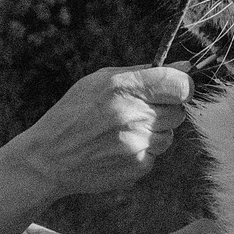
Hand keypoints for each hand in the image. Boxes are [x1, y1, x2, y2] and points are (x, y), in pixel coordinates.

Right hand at [0, 65, 191, 200]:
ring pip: (169, 136)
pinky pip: (155, 155)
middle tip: (138, 113)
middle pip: (178, 112)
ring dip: (154, 133)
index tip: (174, 90)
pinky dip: (142, 152)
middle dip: (164, 111)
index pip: (180, 85)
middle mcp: (133, 115)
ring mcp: (137, 144)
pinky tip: (117, 149)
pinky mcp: (138, 166)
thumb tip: (185, 67)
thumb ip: (143, 72)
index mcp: (123, 87)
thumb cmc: (74, 113)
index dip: (182, 87)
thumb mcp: (99, 81)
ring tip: (122, 132)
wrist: (48, 158)